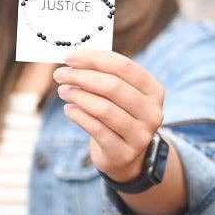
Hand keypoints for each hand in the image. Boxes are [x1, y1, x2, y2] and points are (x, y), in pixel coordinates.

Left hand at [53, 50, 163, 183]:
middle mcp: (152, 113)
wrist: (124, 157)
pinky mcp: (124, 153)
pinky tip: (69, 109)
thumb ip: (104, 76)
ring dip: (78, 96)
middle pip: (114, 87)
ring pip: (104, 109)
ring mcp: (141, 135)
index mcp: (154, 91)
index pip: (125, 67)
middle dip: (82, 77)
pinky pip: (97, 129)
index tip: (70, 58)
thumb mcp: (120, 95)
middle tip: (60, 74)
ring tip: (63, 91)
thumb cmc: (118, 116)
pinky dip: (79, 116)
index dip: (95, 59)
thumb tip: (74, 60)